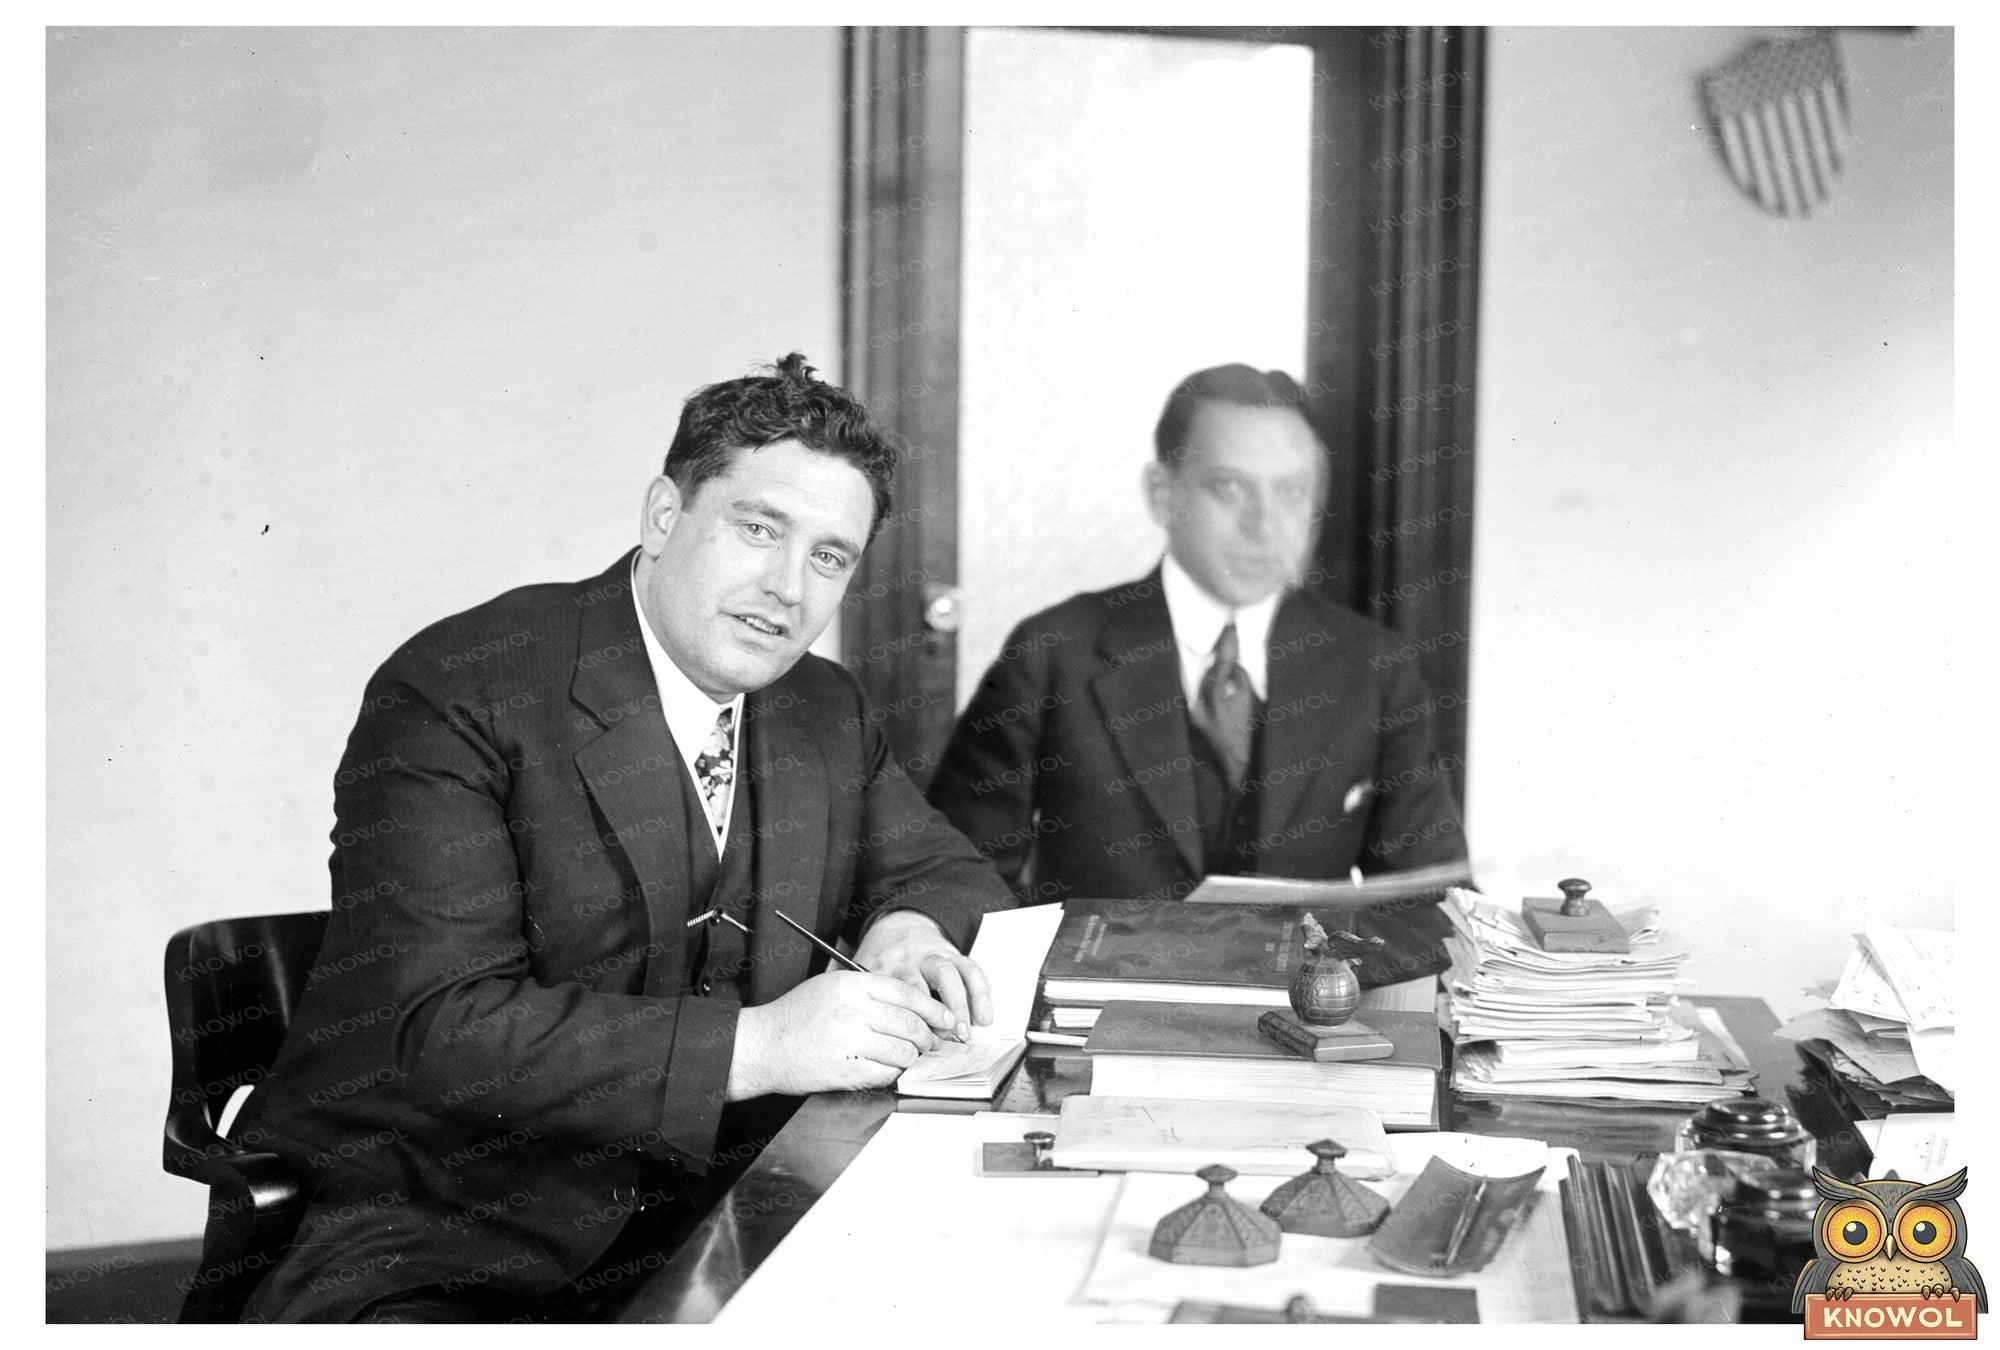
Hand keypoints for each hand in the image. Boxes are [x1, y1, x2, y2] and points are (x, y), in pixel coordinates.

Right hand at [728, 971, 942, 1097]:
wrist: (763, 1046)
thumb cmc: (796, 1016)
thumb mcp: (830, 986)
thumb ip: (868, 990)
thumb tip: (909, 1003)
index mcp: (852, 985)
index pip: (907, 994)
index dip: (932, 1008)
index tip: (944, 1017)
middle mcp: (854, 1011)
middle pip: (911, 1024)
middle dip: (927, 1036)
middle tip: (928, 1042)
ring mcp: (851, 1042)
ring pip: (904, 1051)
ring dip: (911, 1057)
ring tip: (906, 1056)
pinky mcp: (847, 1071)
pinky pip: (887, 1073)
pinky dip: (893, 1072)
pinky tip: (886, 1067)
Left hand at [853, 910, 993, 1042]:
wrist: (898, 928)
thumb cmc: (883, 963)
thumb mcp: (865, 978)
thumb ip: (872, 1003)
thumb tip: (880, 1045)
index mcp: (883, 969)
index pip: (890, 998)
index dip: (905, 1023)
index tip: (914, 1045)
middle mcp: (907, 961)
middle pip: (918, 987)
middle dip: (931, 1016)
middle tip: (941, 1041)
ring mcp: (931, 955)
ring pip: (947, 975)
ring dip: (958, 1006)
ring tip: (964, 1032)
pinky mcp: (953, 953)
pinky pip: (970, 969)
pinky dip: (980, 994)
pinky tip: (984, 1017)